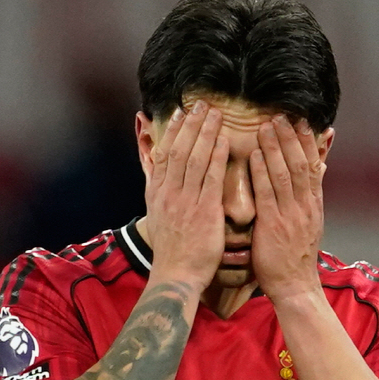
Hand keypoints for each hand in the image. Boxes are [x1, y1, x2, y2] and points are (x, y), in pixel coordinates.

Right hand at [143, 101, 228, 291]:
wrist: (176, 275)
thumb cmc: (172, 248)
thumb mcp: (157, 214)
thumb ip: (157, 188)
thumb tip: (154, 167)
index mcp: (158, 193)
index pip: (164, 154)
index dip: (173, 130)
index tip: (181, 112)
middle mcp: (169, 192)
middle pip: (180, 150)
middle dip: (191, 125)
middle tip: (202, 104)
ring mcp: (186, 201)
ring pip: (195, 159)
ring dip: (205, 133)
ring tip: (215, 114)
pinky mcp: (204, 211)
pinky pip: (211, 178)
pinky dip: (217, 157)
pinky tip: (224, 141)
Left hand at [250, 115, 325, 300]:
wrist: (295, 286)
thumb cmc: (296, 256)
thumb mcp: (310, 222)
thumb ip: (310, 195)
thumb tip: (319, 168)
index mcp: (314, 204)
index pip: (313, 165)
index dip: (306, 141)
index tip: (299, 120)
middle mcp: (305, 206)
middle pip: (300, 163)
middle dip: (290, 138)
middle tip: (280, 115)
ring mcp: (291, 215)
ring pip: (285, 174)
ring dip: (274, 148)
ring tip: (265, 126)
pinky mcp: (274, 226)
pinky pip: (268, 194)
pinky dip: (262, 172)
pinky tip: (255, 155)